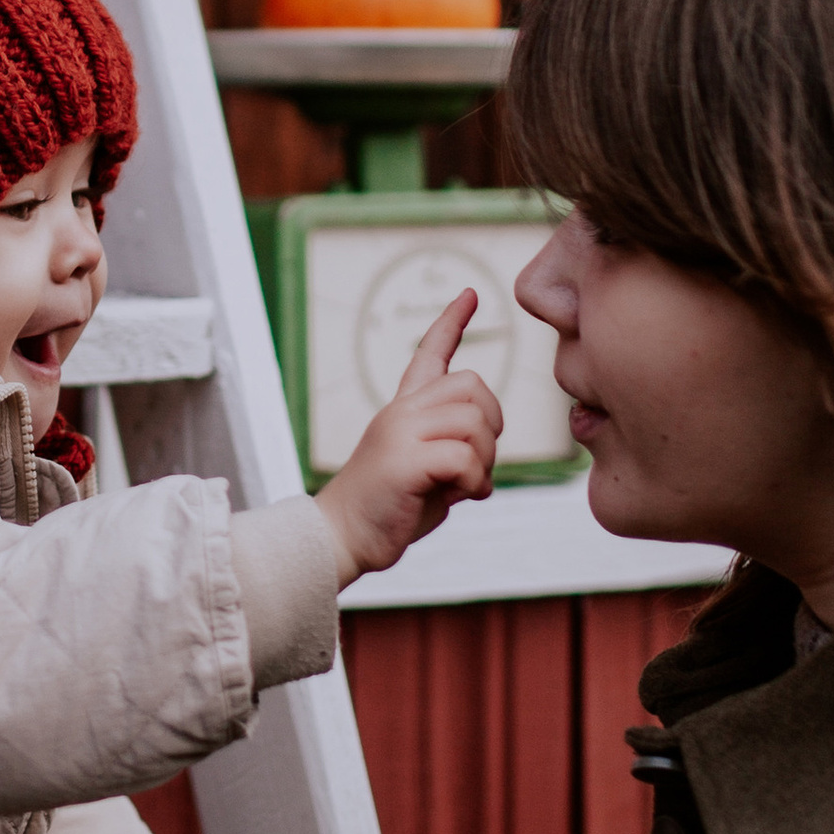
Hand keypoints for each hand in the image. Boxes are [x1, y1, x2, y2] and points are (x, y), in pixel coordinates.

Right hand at [312, 288, 502, 582]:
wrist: (341, 538)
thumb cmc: (387, 511)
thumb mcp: (426, 472)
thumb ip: (451, 451)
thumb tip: (483, 456)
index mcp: (403, 411)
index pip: (429, 354)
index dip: (451, 323)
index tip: (469, 295)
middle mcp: (401, 412)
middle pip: (473, 386)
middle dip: (492, 425)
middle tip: (477, 463)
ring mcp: (400, 432)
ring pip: (475, 422)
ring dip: (485, 460)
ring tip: (466, 486)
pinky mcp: (404, 460)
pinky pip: (465, 456)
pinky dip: (475, 482)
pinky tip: (462, 497)